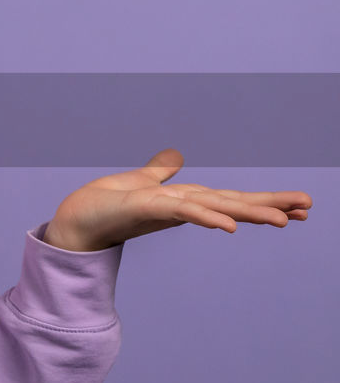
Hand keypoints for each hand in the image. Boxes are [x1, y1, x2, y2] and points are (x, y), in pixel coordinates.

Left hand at [43, 148, 312, 252]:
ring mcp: (166, 210)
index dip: (262, 199)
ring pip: (214, 208)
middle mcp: (180, 207)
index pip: (229, 197)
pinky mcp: (145, 210)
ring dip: (248, 212)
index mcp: (183, 200)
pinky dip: (206, 218)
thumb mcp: (138, 181)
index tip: (298, 205)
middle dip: (270, 205)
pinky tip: (230, 226)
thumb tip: (176, 156)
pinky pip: (182, 212)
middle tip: (309, 208)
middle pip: (231, 202)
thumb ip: (159, 170)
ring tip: (283, 219)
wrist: (73, 222)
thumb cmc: (103, 205)